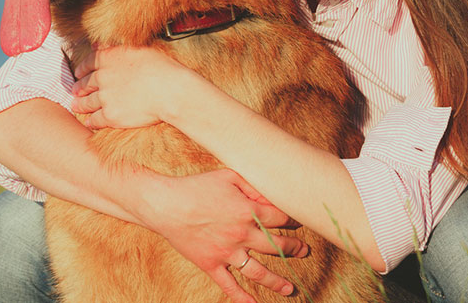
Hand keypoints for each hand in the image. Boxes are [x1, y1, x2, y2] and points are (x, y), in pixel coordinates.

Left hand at [70, 45, 197, 128]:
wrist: (170, 91)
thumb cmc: (161, 67)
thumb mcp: (137, 49)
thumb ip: (114, 48)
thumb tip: (96, 45)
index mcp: (107, 58)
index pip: (88, 63)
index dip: (82, 69)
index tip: (79, 73)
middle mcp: (102, 77)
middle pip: (84, 84)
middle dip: (78, 88)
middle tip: (75, 91)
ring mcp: (105, 97)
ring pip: (87, 103)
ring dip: (80, 105)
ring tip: (76, 107)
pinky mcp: (111, 116)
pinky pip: (95, 120)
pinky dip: (91, 121)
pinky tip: (89, 122)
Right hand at [132, 169, 307, 301]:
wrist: (164, 204)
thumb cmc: (195, 187)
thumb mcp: (227, 176)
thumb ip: (252, 185)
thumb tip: (270, 197)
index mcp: (246, 211)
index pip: (279, 218)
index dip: (291, 220)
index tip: (295, 221)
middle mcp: (241, 234)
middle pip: (276, 246)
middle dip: (294, 248)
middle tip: (303, 250)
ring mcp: (226, 252)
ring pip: (259, 272)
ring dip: (277, 282)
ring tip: (289, 289)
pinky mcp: (211, 264)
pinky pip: (229, 285)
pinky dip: (241, 298)